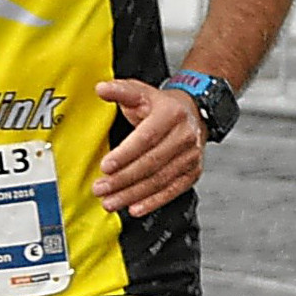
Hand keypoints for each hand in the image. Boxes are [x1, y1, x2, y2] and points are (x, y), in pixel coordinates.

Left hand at [92, 78, 205, 216]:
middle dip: (123, 179)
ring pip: (159, 180)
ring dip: (132, 194)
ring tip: (110, 201)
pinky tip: (135, 208)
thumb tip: (101, 88)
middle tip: (101, 189)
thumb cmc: (163, 105)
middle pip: (151, 163)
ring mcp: (190, 157)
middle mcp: (184, 136)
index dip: (125, 154)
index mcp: (171, 114)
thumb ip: (120, 90)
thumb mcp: (141, 92)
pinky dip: (152, 202)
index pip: (146, 138)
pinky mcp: (192, 173)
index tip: (105, 166)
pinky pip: (171, 190)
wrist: (194, 113)